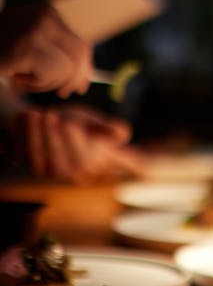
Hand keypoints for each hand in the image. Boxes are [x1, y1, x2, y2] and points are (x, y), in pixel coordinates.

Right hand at [0, 0, 92, 97]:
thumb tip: (85, 74)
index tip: (82, 82)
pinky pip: (52, 75)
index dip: (85, 63)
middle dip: (74, 77)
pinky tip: (14, 78)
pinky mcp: (28, 46)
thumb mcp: (27, 46)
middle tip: (66, 93)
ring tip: (21, 79)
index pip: (80, 38)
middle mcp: (43, 11)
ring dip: (46, 82)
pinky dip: (35, 84)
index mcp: (44, 6)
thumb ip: (54, 51)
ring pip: (68, 67)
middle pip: (80, 52)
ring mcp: (36, 26)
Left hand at [12, 104, 145, 183]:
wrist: (49, 121)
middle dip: (53, 138)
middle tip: (50, 115)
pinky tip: (24, 115)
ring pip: (35, 158)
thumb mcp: (95, 122)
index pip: (80, 159)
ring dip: (33, 135)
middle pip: (56, 162)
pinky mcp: (20, 159)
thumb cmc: (78, 123)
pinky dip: (19, 133)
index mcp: (83, 165)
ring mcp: (38, 168)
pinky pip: (18, 151)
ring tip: (34, 113)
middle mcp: (60, 172)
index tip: (70, 124)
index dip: (74, 142)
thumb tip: (121, 133)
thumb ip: (110, 128)